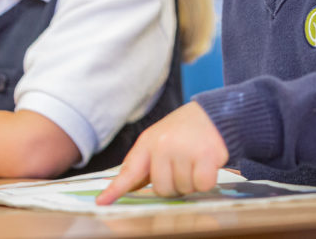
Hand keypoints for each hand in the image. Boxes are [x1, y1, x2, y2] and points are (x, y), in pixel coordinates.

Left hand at [96, 102, 227, 204]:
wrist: (213, 113)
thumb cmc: (183, 131)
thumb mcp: (158, 139)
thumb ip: (143, 163)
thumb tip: (125, 187)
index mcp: (148, 142)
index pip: (130, 171)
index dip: (115, 189)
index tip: (102, 202)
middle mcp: (163, 145)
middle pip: (163, 189)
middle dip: (175, 183)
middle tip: (183, 164)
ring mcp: (184, 150)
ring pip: (184, 189)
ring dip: (192, 180)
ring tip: (195, 160)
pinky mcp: (206, 155)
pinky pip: (202, 185)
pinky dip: (207, 179)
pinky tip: (207, 163)